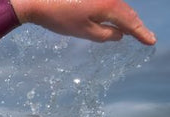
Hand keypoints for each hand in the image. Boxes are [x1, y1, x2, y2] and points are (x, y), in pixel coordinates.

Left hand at [11, 0, 155, 44]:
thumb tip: (119, 34)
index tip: (151, 41)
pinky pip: (109, 3)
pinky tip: (114, 19)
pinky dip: (114, 12)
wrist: (36, 1)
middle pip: (127, 12)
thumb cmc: (59, 18)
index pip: (130, 22)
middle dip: (136, 25)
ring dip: (125, 18)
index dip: (142, 33)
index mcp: (109, 6)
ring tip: (132, 30)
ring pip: (118, 7)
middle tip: (145, 37)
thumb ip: (106, 35)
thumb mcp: (84, 32)